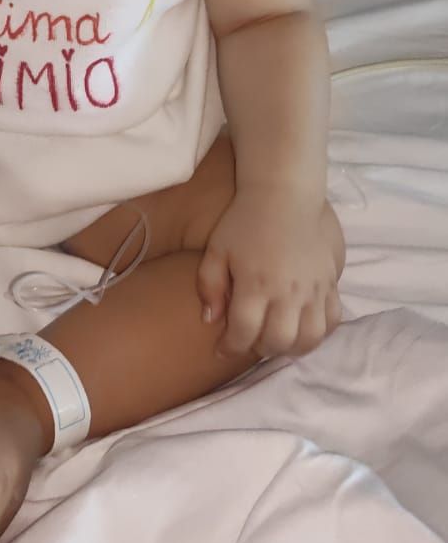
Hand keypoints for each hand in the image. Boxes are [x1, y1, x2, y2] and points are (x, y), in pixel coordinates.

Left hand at [197, 187, 343, 359]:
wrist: (285, 194)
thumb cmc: (245, 220)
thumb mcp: (216, 249)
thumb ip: (209, 285)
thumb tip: (211, 320)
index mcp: (256, 284)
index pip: (244, 333)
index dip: (230, 347)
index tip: (223, 348)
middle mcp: (288, 292)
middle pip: (278, 342)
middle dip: (260, 349)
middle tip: (251, 340)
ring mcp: (314, 289)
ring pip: (310, 338)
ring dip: (292, 347)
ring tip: (277, 337)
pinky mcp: (331, 282)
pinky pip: (333, 320)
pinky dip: (319, 331)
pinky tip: (302, 326)